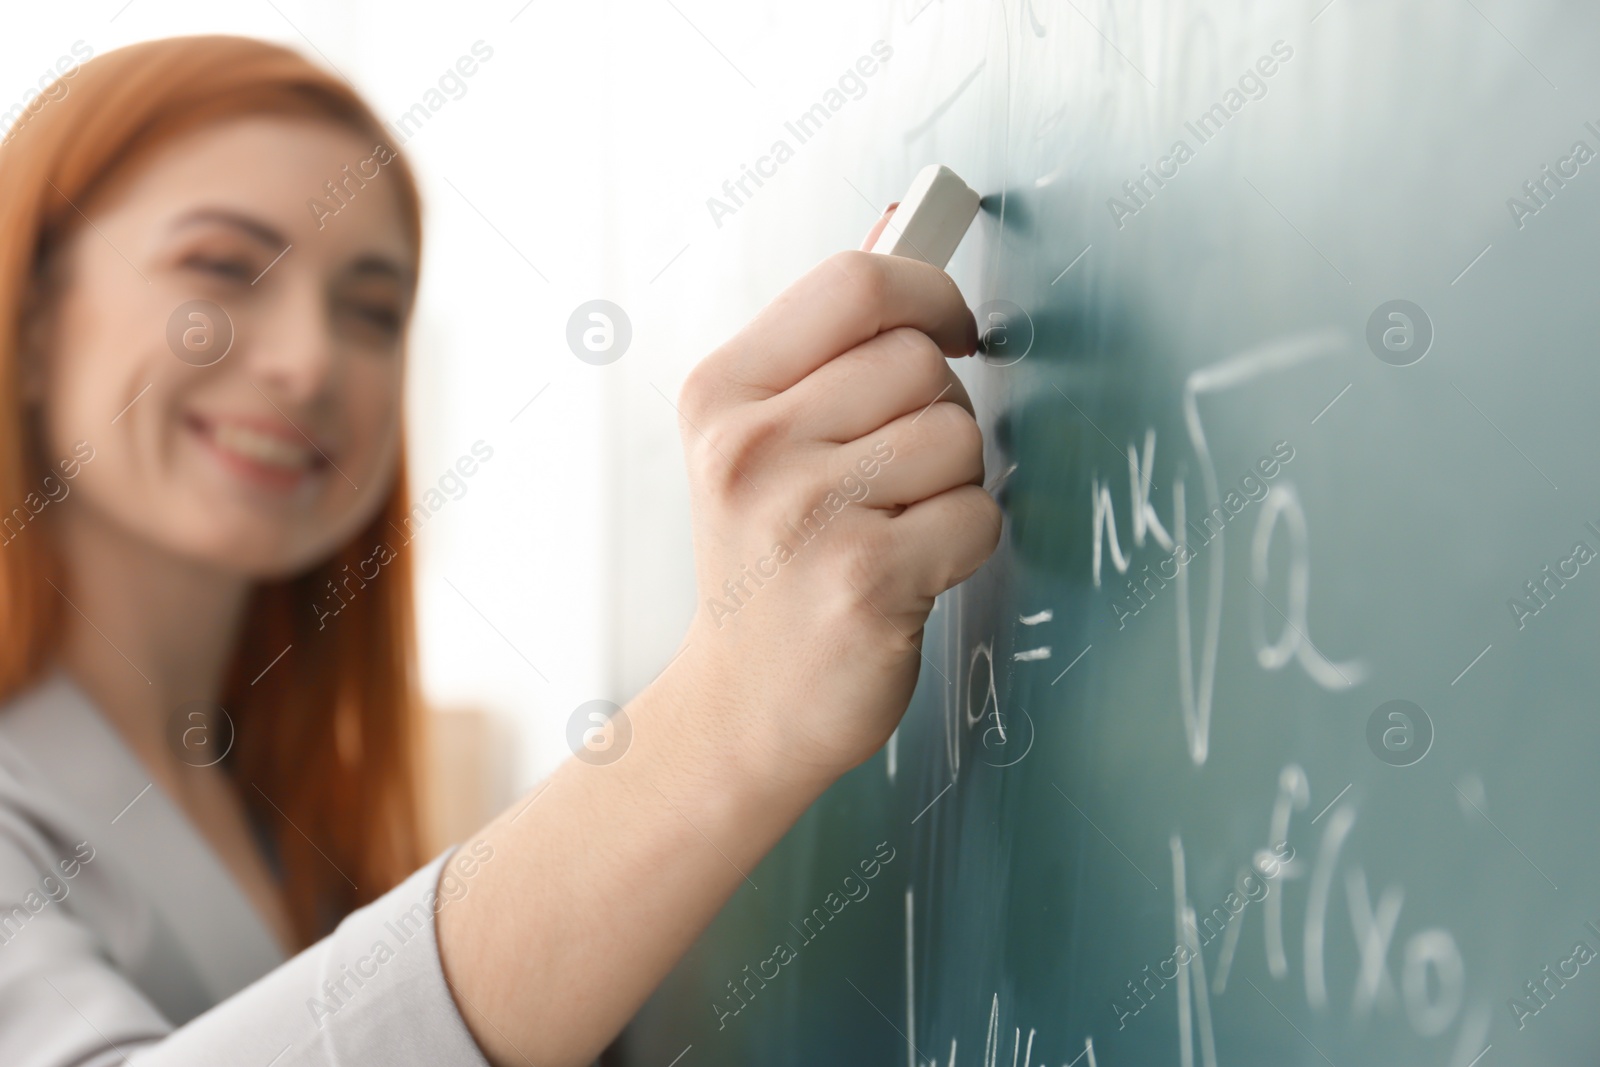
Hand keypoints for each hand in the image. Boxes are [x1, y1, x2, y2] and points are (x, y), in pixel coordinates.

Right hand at [671, 207, 1001, 786]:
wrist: (742, 707)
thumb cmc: (765, 567)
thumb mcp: (759, 441)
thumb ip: (826, 338)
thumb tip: (899, 221)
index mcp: (722, 396)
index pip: (856, 283)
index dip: (929, 293)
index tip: (950, 330)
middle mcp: (753, 449)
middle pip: (922, 361)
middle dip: (938, 411)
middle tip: (893, 473)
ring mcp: (807, 515)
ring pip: (960, 435)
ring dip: (953, 483)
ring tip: (892, 527)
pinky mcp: (866, 579)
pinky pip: (978, 515)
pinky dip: (963, 544)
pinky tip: (908, 572)